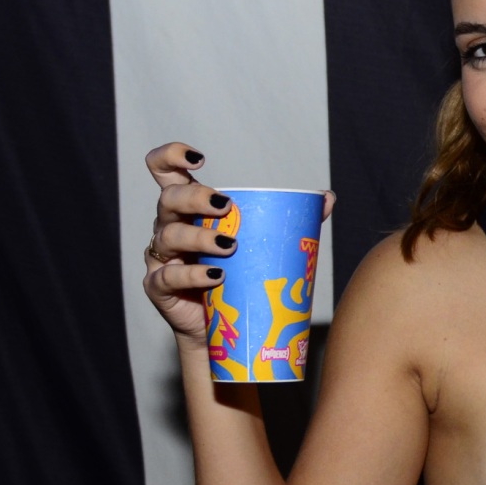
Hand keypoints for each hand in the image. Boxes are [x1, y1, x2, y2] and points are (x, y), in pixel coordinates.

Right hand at [141, 143, 334, 343]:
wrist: (219, 327)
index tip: (200, 159)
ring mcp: (161, 257)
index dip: (172, 156)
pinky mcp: (159, 287)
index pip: (165, 172)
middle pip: (169, 200)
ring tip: (230, 246)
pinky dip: (192, 275)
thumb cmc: (237, 275)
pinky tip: (216, 276)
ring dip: (200, 238)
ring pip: (170, 236)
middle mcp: (169, 226)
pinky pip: (168, 276)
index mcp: (188, 209)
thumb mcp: (259, 243)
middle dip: (196, 198)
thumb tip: (325, 198)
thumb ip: (290, 218)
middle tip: (227, 206)